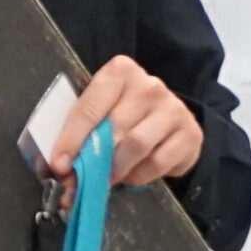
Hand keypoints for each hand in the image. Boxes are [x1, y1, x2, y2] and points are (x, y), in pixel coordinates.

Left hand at [50, 56, 203, 189]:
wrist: (167, 120)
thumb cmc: (123, 114)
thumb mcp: (100, 112)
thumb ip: (80, 132)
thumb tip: (60, 167)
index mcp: (120, 72)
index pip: (90, 107)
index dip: (71, 139)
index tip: (60, 165)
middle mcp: (150, 85)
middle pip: (114, 128)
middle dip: (94, 159)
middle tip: (81, 179)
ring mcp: (173, 108)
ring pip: (137, 145)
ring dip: (117, 168)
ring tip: (108, 176)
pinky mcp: (190, 134)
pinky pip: (158, 162)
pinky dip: (139, 175)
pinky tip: (133, 173)